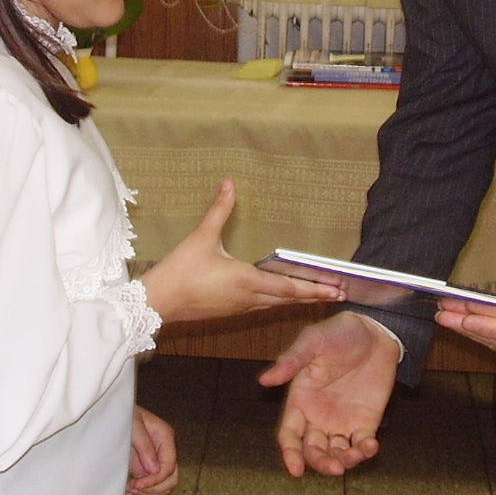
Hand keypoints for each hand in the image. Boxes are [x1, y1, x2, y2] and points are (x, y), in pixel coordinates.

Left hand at [126, 405, 178, 494]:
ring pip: (164, 486)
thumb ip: (144, 445)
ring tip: (129, 491)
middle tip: (133, 488)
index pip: (169, 466)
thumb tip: (155, 470)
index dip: (155, 479)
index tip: (136, 484)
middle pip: (171, 479)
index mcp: (165, 437)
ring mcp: (156, 460)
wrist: (112, 414)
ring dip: (148, 494)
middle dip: (153, 489)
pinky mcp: (146, 468)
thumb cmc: (122, 414)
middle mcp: (164, 450)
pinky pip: (153, 488)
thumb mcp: (132, 425)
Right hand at [140, 179, 344, 321]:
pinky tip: (283, 297)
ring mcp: (240, 307)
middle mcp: (248, 298)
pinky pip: (263, 306)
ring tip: (318, 296)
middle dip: (314, 295)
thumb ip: (219, 210)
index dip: (313, 287)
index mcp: (245, 280)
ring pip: (277, 304)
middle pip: (288, 299)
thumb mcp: (201, 238)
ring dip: (299, 300)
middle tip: (339, 293)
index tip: (334, 287)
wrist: (157, 303)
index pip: (288, 286)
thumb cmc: (179, 272)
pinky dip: (280, 302)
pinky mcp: (231, 311)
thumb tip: (230, 183)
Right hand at [260, 311, 398, 476]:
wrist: (375, 331)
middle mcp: (318, 415)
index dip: (290, 454)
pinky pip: (361, 445)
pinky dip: (365, 452)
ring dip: (344, 462)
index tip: (296, 470)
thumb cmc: (339, 333)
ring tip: (356, 455)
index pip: (289, 435)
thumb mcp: (311, 343)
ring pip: (336, 453)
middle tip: (335, 468)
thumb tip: (264, 380)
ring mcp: (342, 421)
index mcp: (300, 400)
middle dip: (321, 463)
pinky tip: (371, 446)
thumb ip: (290, 362)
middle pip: (313, 450)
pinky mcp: (365, 422)